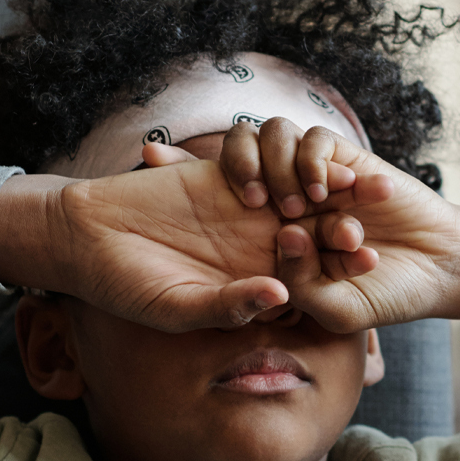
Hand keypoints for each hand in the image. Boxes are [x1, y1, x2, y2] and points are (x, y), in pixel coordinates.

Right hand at [0, 159, 352, 331]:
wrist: (83, 237)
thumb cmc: (126, 286)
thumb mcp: (181, 306)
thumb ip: (231, 305)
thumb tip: (281, 300)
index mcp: (253, 284)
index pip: (308, 280)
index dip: (338, 272)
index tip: (369, 264)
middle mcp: (254, 247)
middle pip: (312, 238)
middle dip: (343, 229)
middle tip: (376, 218)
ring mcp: (241, 210)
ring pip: (295, 199)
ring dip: (325, 192)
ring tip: (358, 185)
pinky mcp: (224, 175)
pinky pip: (264, 164)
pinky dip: (287, 160)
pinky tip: (315, 154)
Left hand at [178, 118, 459, 331]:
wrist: (438, 270)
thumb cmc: (383, 296)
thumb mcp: (335, 308)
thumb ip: (301, 285)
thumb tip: (280, 242)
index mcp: (268, 231)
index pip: (212, 194)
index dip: (178, 173)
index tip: (153, 161)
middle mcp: (286, 196)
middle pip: (236, 151)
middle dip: (228, 163)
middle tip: (250, 199)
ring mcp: (316, 175)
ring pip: (273, 136)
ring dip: (279, 167)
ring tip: (299, 208)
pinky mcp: (349, 159)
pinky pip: (315, 139)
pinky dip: (315, 162)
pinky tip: (327, 193)